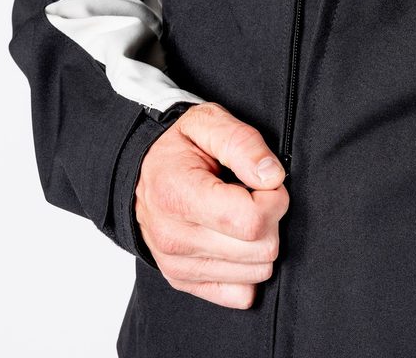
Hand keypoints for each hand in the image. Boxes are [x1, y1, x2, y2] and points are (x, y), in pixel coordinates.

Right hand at [134, 101, 289, 309]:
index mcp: (177, 195)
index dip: (275, 199)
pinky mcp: (183, 281)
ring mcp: (176, 265)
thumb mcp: (207, 122)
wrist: (140, 171)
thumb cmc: (178, 145)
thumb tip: (273, 176)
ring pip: (256, 273)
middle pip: (259, 250)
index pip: (249, 220)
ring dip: (261, 241)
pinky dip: (248, 268)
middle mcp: (173, 237)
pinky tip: (237, 239)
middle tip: (256, 195)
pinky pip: (241, 294)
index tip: (268, 181)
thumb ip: (242, 143)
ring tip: (243, 212)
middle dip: (272, 218)